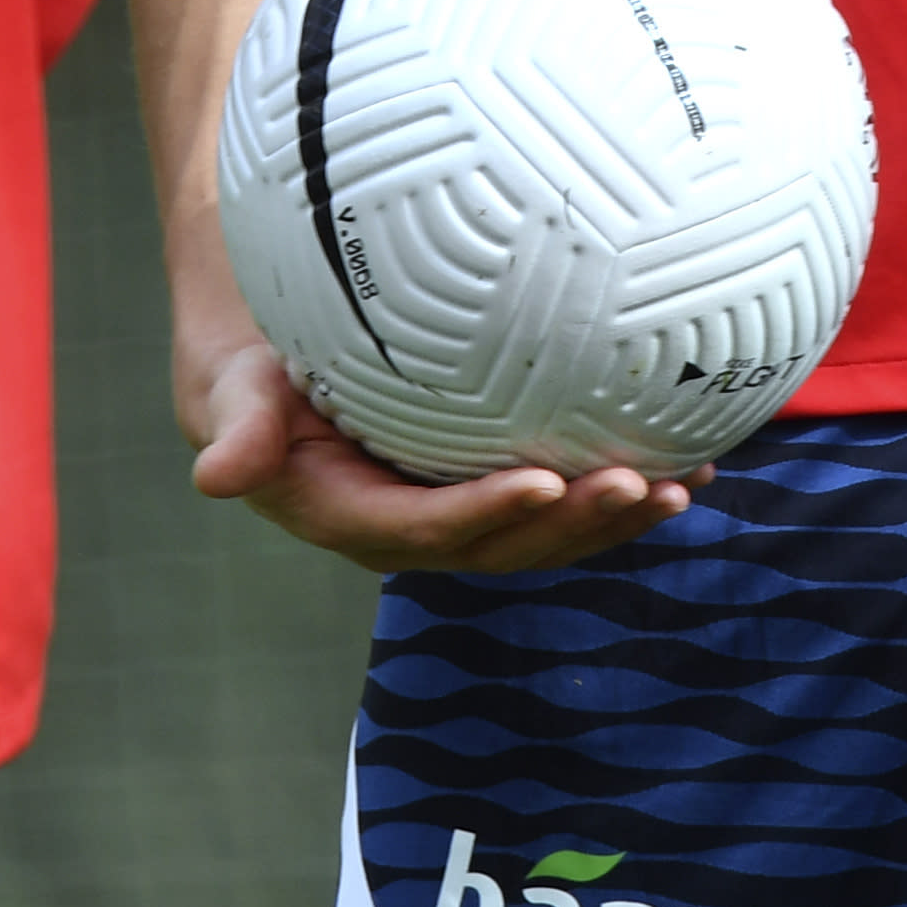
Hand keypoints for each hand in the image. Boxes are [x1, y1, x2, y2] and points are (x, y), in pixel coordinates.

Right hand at [179, 326, 701, 576]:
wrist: (270, 363)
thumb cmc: (250, 369)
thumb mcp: (229, 391)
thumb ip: (238, 428)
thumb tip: (216, 476)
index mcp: (353, 517)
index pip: (428, 526)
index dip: (486, 512)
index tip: (543, 479)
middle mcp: (414, 527)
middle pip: (504, 543)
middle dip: (572, 523)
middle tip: (637, 484)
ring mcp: (458, 508)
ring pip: (544, 530)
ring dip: (612, 518)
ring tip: (680, 485)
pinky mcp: (489, 482)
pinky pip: (559, 493)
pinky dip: (619, 484)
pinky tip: (689, 458)